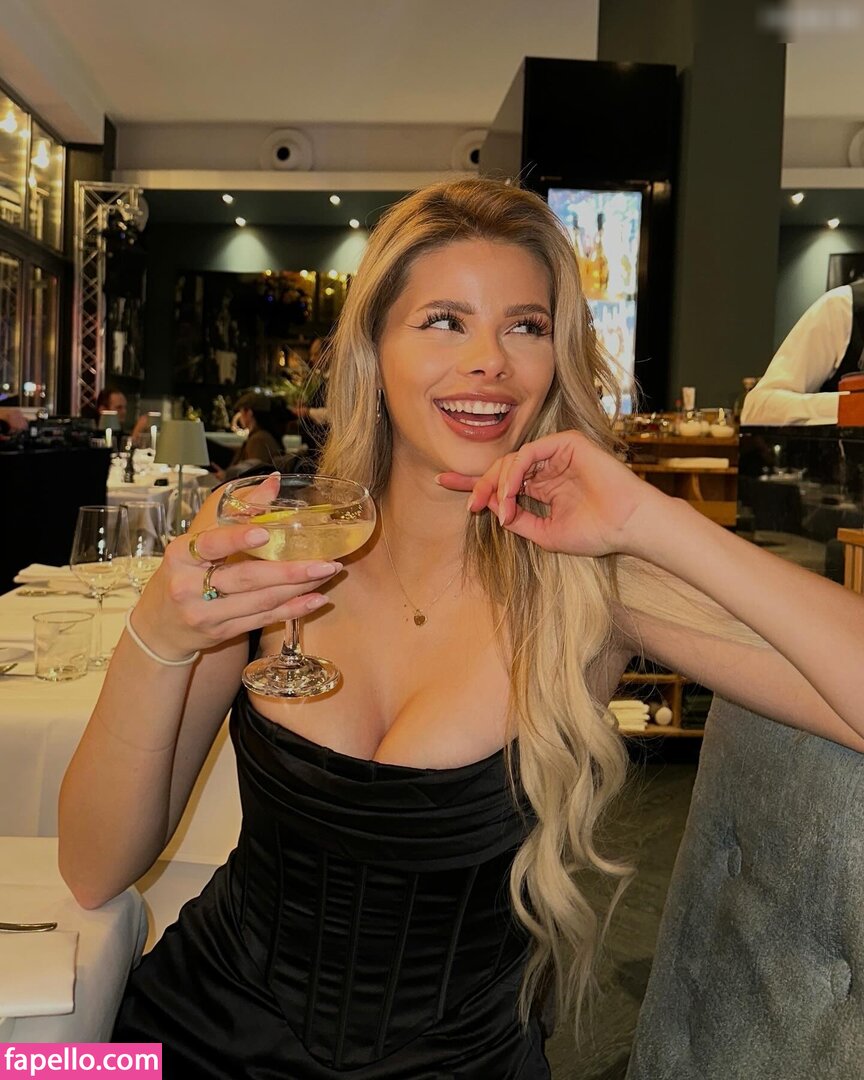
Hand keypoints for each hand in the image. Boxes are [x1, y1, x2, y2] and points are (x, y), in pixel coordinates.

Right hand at [131, 484, 340, 659]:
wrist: (161, 625)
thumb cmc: (185, 571)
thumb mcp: (198, 538)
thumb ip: (237, 510)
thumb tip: (273, 482)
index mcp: (181, 556)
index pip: (210, 544)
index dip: (236, 539)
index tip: (264, 532)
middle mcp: (190, 587)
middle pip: (246, 578)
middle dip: (290, 570)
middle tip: (326, 561)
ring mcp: (206, 614)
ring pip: (261, 601)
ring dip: (299, 588)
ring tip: (328, 573)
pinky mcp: (222, 632)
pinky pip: (263, 620)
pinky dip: (293, 610)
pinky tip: (316, 599)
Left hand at [437, 430, 663, 557]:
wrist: (628, 527)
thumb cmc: (596, 533)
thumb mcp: (544, 534)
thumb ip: (518, 521)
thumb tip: (492, 509)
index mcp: (541, 486)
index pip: (501, 480)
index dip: (472, 482)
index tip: (442, 481)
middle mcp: (546, 467)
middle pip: (500, 468)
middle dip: (480, 485)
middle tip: (472, 506)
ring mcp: (556, 453)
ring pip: (511, 460)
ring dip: (498, 484)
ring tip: (497, 507)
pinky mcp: (566, 442)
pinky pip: (528, 453)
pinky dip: (515, 472)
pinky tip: (511, 491)